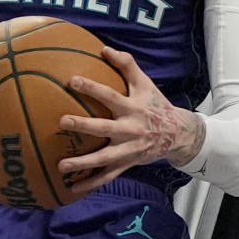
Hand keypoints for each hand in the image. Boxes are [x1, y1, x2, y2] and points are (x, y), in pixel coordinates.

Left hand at [58, 46, 204, 197]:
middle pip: (104, 128)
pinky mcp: (127, 164)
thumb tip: (104, 48)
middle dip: (83, 126)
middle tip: (62, 122)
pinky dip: (91, 183)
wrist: (177, 134)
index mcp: (131, 108)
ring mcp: (128, 150)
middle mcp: (129, 130)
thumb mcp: (144, 82)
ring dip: (82, 163)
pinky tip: (72, 189)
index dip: (92, 88)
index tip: (72, 80)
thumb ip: (126, 64)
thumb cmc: (154, 104)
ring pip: (103, 159)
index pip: (110, 96)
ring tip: (61, 166)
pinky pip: (107, 176)